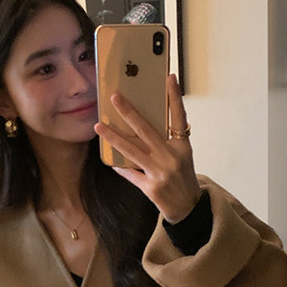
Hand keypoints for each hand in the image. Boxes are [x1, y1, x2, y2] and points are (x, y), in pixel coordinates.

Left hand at [94, 74, 201, 223]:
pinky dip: (120, 167)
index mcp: (181, 146)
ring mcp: (160, 173)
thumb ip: (169, 139)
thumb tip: (146, 122)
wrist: (188, 207)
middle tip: (115, 97)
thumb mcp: (182, 155)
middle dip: (129, 113)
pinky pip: (130, 174)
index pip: (178, 117)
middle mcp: (171, 157)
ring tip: (98, 126)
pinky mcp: (150, 188)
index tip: (169, 78)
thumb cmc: (183, 177)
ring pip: (132, 151)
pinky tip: (109, 160)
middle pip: (147, 130)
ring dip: (113, 137)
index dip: (175, 97)